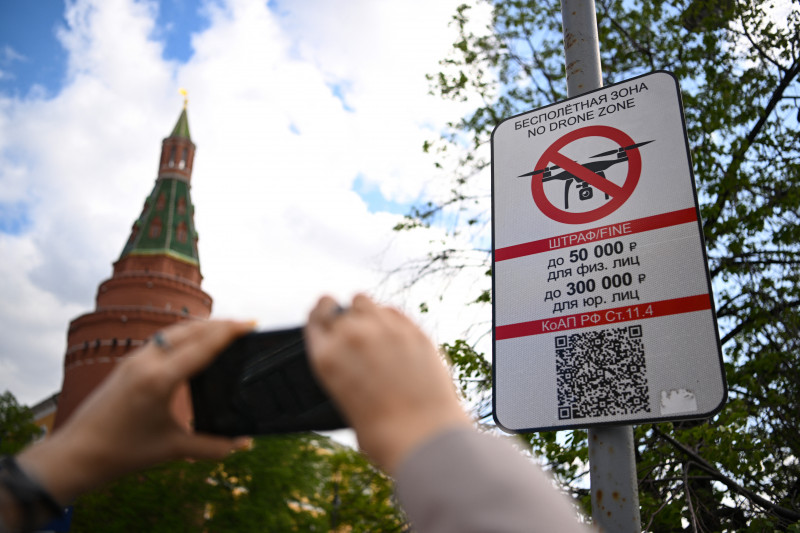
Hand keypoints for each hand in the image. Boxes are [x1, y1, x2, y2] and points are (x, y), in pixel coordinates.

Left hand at [17, 319, 253, 505]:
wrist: (76, 454)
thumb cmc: (123, 452)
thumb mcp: (173, 449)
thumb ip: (213, 446)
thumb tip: (244, 444)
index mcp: (160, 379)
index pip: (203, 345)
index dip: (231, 332)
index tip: (252, 323)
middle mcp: (147, 362)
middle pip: (192, 330)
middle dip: (221, 324)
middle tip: (246, 326)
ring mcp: (135, 359)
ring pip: (176, 331)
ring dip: (202, 327)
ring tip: (225, 331)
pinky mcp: (128, 363)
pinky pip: (163, 339)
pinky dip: (185, 335)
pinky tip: (194, 344)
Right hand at [305, 294, 470, 473]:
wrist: (422, 437)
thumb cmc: (382, 433)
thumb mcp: (346, 402)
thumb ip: (345, 372)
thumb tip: (355, 361)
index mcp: (326, 358)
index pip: (313, 320)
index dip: (319, 316)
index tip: (323, 314)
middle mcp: (350, 336)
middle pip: (334, 306)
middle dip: (339, 315)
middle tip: (350, 324)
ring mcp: (382, 329)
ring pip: (363, 300)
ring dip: (363, 311)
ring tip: (372, 326)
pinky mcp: (412, 330)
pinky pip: (392, 310)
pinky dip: (390, 318)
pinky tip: (395, 333)